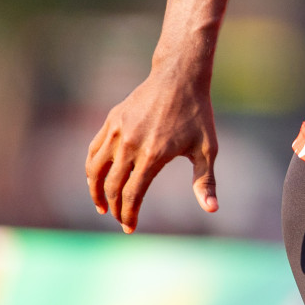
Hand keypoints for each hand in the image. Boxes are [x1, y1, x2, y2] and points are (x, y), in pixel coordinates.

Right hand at [85, 69, 218, 232]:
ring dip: (95, 192)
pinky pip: (94, 151)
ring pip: (95, 170)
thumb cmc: (197, 114)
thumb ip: (205, 180)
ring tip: (102, 205)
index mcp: (153, 155)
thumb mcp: (207, 148)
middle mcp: (130, 145)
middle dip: (114, 208)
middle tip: (119, 218)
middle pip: (112, 187)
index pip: (132, 195)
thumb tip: (213, 209)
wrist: (180, 77)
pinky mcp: (111, 121)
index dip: (129, 215)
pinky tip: (98, 178)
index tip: (130, 228)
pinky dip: (92, 169)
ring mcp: (118, 132)